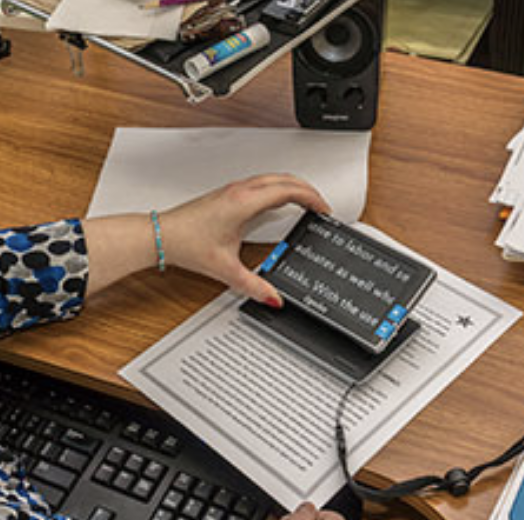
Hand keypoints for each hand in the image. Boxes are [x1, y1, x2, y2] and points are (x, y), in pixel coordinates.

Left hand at [83, 174, 329, 301]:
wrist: (159, 235)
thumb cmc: (185, 242)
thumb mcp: (225, 269)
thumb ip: (253, 285)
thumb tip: (273, 297)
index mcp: (244, 203)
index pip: (289, 190)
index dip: (311, 198)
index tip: (323, 209)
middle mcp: (240, 191)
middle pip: (285, 179)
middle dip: (308, 189)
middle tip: (322, 205)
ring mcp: (234, 190)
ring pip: (273, 178)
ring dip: (293, 186)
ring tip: (306, 202)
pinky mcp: (228, 194)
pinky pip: (262, 183)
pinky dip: (279, 189)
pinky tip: (279, 203)